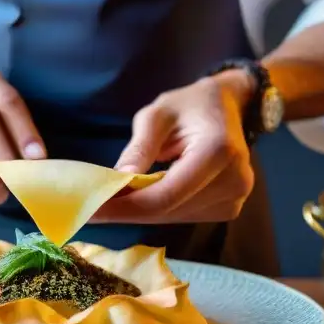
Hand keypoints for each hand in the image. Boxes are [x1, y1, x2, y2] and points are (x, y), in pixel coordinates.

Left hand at [93, 72, 254, 223]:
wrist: (227, 107)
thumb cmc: (189, 105)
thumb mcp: (157, 114)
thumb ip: (139, 148)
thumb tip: (119, 181)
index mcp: (218, 152)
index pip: (166, 195)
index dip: (125, 206)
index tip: (89, 210)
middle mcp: (234, 181)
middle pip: (168, 211)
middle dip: (126, 210)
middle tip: (88, 209)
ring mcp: (235, 198)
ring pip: (174, 218)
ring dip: (140, 212)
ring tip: (112, 200)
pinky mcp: (230, 208)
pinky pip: (184, 216)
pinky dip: (158, 210)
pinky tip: (141, 197)